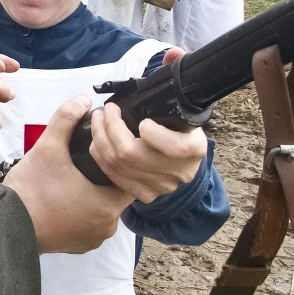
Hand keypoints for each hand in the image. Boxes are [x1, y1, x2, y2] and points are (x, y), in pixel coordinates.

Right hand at [4, 97, 131, 253]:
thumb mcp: (48, 147)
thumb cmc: (30, 190)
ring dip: (94, 196)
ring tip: (75, 179)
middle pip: (117, 194)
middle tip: (87, 162)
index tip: (106, 152)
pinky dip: (82, 212)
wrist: (5, 225)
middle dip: (105, 178)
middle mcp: (106, 227)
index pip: (130, 179)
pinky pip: (89, 224)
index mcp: (108, 204)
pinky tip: (67, 197)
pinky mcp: (78, 246)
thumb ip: (66, 119)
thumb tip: (82, 100)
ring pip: (103, 210)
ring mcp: (92, 239)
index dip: (120, 162)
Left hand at [89, 103, 205, 203]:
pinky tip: (98, 140)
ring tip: (98, 120)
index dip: (154, 134)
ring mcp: (161, 187)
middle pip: (134, 154)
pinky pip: (114, 175)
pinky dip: (100, 155)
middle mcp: (180, 172)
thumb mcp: (182, 116)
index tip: (143, 121)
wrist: (184, 157)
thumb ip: (167, 111)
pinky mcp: (145, 194)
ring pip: (118, 164)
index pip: (175, 147)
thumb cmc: (179, 128)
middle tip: (106, 110)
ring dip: (100, 137)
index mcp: (195, 149)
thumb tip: (141, 100)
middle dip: (111, 126)